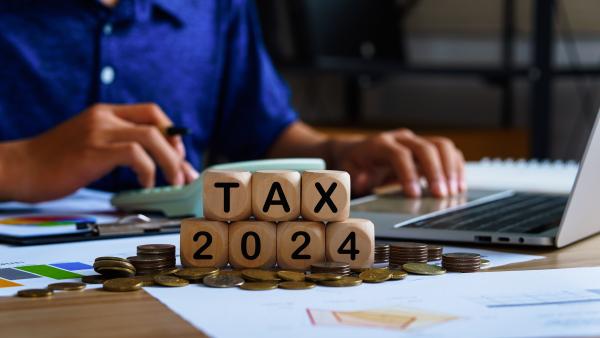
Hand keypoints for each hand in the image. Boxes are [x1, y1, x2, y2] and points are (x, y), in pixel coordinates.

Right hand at [0, 103, 198, 201]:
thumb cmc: (53, 162)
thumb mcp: (88, 142)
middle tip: (183, 173)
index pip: (151, 112)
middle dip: (177, 151)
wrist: (20, 167)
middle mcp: (104, 117)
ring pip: (151, 136)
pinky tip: (145, 184)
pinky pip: (134, 154)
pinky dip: (147, 170)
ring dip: (169, 161)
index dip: (171, 131)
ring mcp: (99, 132)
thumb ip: (115, 143)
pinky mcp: (94, 151)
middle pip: (157, 124)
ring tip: (172, 181)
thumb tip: (148, 160)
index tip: (178, 154)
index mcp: (105, 113)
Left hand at [335, 129, 465, 197]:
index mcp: (380, 144)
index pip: (399, 154)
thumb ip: (353, 176)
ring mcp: (416, 141)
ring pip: (441, 145)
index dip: (408, 174)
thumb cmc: (354, 163)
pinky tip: (458, 185)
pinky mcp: (427, 147)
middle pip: (425, 147)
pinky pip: (448, 152)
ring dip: (451, 168)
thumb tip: (361, 179)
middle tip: (441, 195)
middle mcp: (401, 139)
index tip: (415, 194)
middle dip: (436, 172)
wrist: (357, 150)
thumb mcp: (347, 170)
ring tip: (454, 191)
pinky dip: (456, 167)